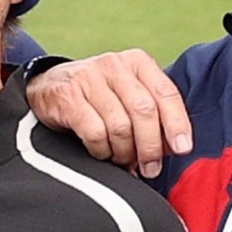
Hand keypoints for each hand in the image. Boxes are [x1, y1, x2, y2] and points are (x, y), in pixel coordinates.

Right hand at [23, 49, 193, 177]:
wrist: (47, 86)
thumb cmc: (98, 98)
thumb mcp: (128, 96)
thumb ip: (153, 116)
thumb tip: (174, 148)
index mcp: (137, 62)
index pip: (166, 93)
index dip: (177, 123)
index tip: (183, 149)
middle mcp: (115, 65)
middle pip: (144, 111)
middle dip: (151, 146)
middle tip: (151, 169)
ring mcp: (89, 78)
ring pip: (120, 125)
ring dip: (125, 152)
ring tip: (123, 161)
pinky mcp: (68, 97)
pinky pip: (95, 133)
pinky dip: (102, 150)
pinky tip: (101, 153)